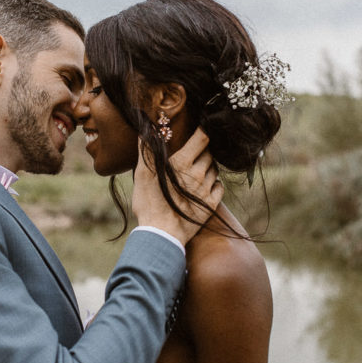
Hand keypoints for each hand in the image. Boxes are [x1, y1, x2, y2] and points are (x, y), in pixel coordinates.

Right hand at [132, 129, 223, 245]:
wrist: (161, 234)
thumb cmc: (148, 203)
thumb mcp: (142, 174)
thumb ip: (146, 149)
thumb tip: (146, 128)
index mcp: (182, 163)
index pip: (202, 137)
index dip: (203, 130)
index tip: (200, 128)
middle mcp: (198, 174)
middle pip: (209, 153)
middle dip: (202, 151)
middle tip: (192, 154)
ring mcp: (206, 189)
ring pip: (214, 169)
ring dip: (207, 167)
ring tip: (195, 172)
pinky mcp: (211, 204)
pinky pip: (219, 186)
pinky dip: (213, 183)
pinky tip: (203, 186)